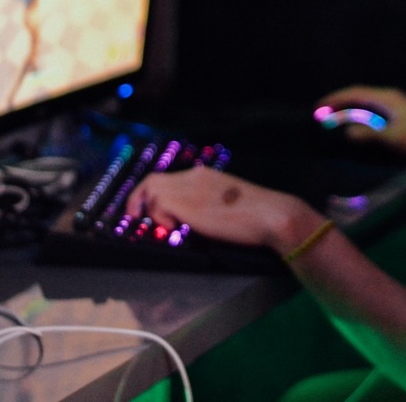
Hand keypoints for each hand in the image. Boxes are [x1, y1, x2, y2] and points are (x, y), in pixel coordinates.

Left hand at [123, 167, 318, 254]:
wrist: (272, 216)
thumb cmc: (259, 218)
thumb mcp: (231, 205)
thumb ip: (212, 206)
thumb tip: (200, 221)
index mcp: (207, 175)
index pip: (170, 178)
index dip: (154, 194)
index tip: (149, 210)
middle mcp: (196, 176)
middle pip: (154, 179)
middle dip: (138, 199)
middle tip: (134, 218)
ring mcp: (191, 187)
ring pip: (152, 188)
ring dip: (147, 208)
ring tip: (156, 226)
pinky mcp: (187, 202)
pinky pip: (158, 202)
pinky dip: (158, 216)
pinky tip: (172, 230)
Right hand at [314, 85, 405, 158]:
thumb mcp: (393, 139)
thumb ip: (369, 136)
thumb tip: (347, 133)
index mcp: (387, 98)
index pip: (355, 93)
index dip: (335, 99)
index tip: (318, 108)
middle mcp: (390, 97)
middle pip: (358, 95)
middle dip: (339, 103)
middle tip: (321, 113)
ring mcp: (396, 105)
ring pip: (365, 102)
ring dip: (349, 109)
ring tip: (333, 118)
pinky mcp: (400, 115)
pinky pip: (372, 110)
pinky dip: (359, 115)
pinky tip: (354, 125)